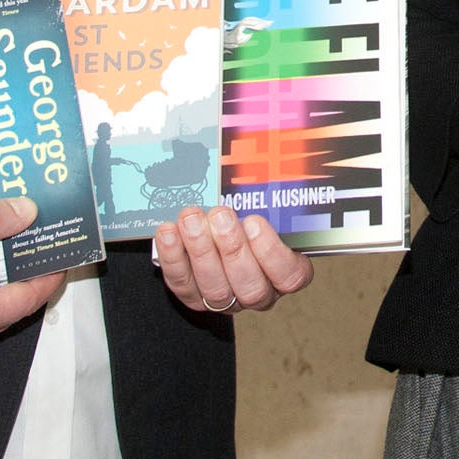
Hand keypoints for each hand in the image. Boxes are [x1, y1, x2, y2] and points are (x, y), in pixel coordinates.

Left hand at [151, 204, 313, 313]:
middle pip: (250, 285)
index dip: (271, 251)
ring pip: (215, 287)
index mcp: (285, 274)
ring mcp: (225, 300)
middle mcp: (258, 292)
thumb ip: (271, 200)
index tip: (254, 221)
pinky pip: (182, 283)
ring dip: (200, 250)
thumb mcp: (270, 211)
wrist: (219, 239)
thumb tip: (276, 158)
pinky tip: (169, 232)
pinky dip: (174, 256)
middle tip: (220, 215)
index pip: (289, 276)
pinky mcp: (194, 297)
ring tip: (192, 219)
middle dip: (232, 247)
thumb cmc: (253, 222)